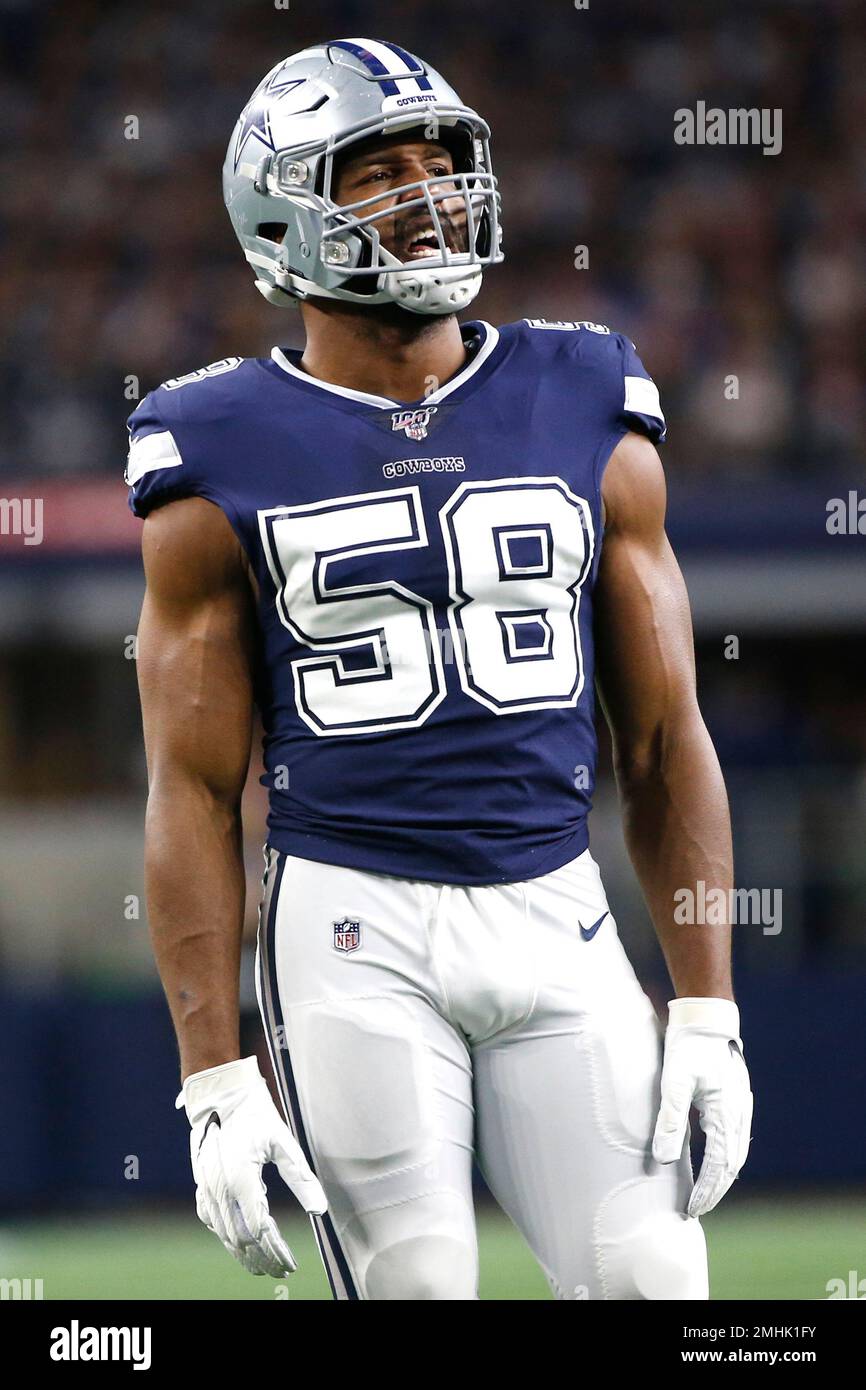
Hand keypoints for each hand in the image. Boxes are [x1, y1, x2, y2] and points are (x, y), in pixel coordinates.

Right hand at [176, 1055, 326, 1275]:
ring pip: (224, 1234)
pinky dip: (225, 1235)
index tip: (291, 1262)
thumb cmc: (255, 1115)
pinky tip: (238, 1241)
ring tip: (263, 1264)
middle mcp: (220, 1189)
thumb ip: (301, 1178)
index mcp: (241, 1180)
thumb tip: (320, 1209)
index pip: (260, 1230)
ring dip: (243, 1253)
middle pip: (241, 1240)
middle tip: (281, 1268)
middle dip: (262, 1258)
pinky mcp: (201, 1184)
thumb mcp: (283, 1142)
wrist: (222, 1096)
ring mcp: (207, 1188)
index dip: (276, 1250)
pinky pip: (210, 1220)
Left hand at [652, 997, 752, 1216]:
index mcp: (726, 1112)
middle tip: (696, 1210)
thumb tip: (665, 1160)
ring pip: (736, 1153)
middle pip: (732, 1164)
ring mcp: (741, 1106)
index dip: (706, 1190)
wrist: (706, 1016)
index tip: (693, 1209)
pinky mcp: (735, 1099)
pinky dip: (726, 1158)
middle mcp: (739, 1113)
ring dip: (722, 1177)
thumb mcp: (674, 1081)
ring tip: (705, 1195)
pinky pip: (735, 1139)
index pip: (719, 1164)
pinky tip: (714, 1163)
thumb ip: (671, 1120)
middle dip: (715, 1190)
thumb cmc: (688, 1046)